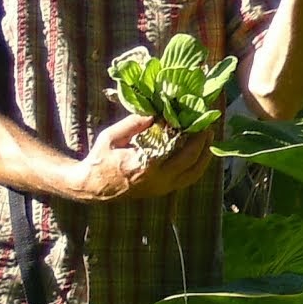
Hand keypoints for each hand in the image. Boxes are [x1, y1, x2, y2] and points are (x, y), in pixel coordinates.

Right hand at [76, 112, 213, 200]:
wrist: (93, 187)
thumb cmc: (100, 159)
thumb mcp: (111, 137)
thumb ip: (133, 124)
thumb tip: (156, 112)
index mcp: (144, 165)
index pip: (175, 148)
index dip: (189, 134)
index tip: (195, 118)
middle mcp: (158, 180)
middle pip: (190, 161)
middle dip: (202, 142)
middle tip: (207, 125)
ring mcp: (162, 188)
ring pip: (193, 174)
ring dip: (204, 156)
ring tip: (209, 138)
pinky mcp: (163, 191)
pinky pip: (188, 179)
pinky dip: (198, 166)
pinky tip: (201, 153)